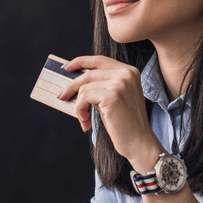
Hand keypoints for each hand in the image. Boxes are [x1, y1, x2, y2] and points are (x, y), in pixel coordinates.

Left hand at [59, 55, 163, 170]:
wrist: (139, 142)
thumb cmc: (125, 124)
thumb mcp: (115, 98)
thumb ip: (102, 85)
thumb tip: (76, 82)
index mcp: (130, 71)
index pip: (100, 60)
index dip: (81, 61)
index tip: (67, 67)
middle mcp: (126, 74)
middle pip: (89, 74)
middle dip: (72, 86)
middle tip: (63, 96)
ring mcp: (120, 84)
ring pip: (84, 87)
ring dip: (79, 106)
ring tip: (84, 119)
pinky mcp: (112, 96)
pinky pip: (84, 98)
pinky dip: (80, 111)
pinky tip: (86, 123)